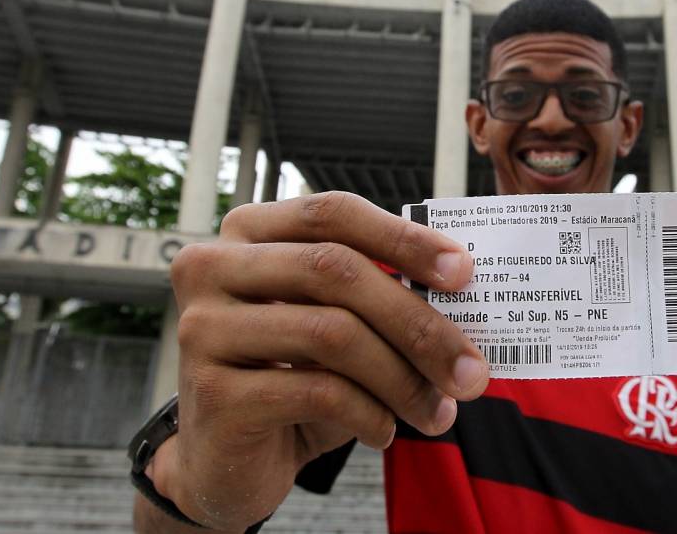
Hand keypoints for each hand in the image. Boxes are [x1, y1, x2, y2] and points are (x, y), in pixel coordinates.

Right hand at [155, 192, 487, 530]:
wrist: (227, 462)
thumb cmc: (292, 380)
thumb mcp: (338, 326)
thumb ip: (381, 295)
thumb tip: (468, 291)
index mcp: (248, 233)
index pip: (332, 213)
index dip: (402, 237)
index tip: (464, 273)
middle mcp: (212, 268)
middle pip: (336, 270)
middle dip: (418, 323)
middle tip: (472, 370)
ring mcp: (204, 328)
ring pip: (331, 333)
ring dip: (403, 378)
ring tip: (439, 413)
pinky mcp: (213, 392)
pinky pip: (317, 391)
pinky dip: (369, 414)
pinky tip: (385, 432)